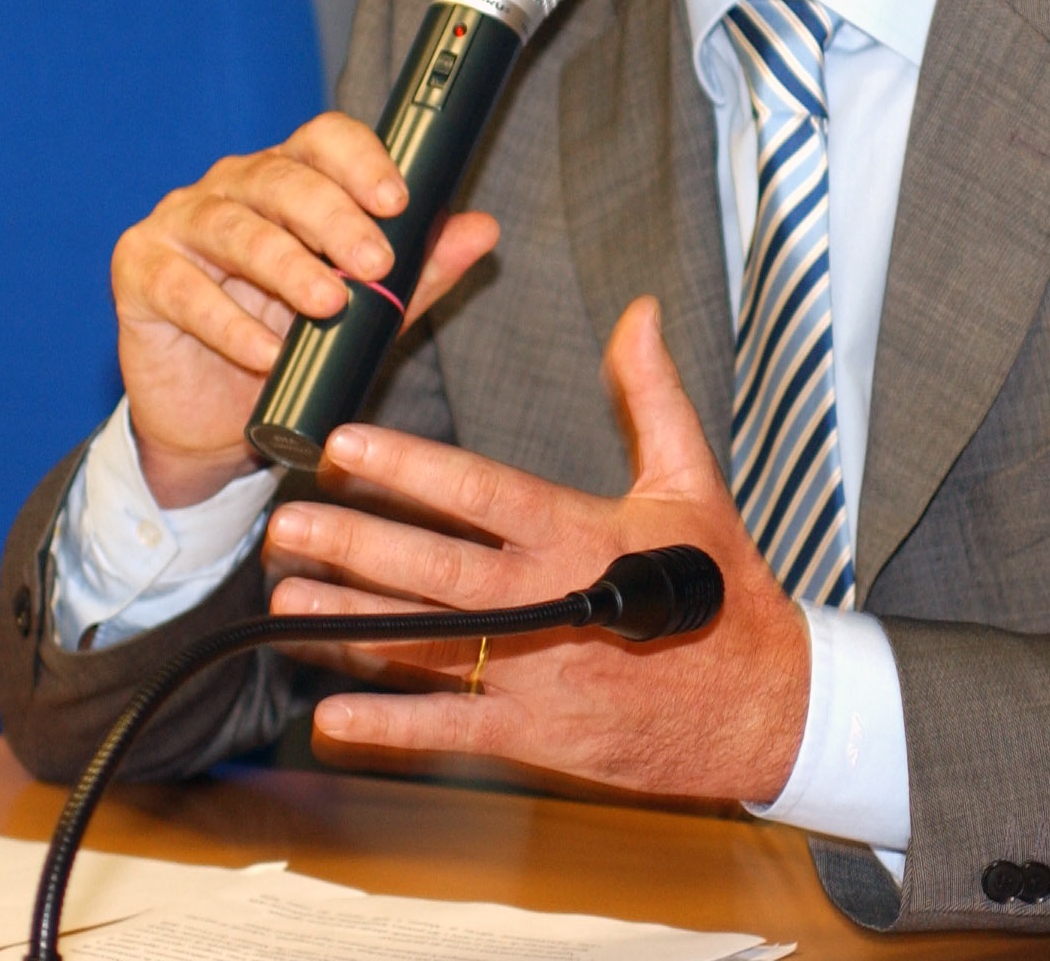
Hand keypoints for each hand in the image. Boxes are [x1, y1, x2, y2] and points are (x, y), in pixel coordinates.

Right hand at [110, 112, 500, 507]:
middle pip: (280, 179)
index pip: (322, 140)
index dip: (360, 160)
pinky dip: (228, 323)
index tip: (399, 200)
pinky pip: (184, 289)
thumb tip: (483, 230)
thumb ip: (419, 272)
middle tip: (374, 260)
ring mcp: (179, 225)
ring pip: (233, 228)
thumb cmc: (291, 345)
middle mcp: (231, 189)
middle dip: (333, 217)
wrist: (216, 421)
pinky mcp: (140, 272)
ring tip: (327, 305)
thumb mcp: (367, 313)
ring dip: (285, 266)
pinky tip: (264, 352)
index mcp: (288, 179)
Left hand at [265, 296, 810, 805]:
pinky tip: (330, 713)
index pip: (482, 491)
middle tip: (286, 522)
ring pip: (427, 646)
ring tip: (286, 597)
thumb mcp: (692, 479)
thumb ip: (652, 394)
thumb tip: (638, 313)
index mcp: (583, 533)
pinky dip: (388, 724)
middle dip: (353, 544)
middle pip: (435, 569)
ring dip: (351, 624)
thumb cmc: (721, 585)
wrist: (763, 705)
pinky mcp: (537, 736)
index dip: (409, 468)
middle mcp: (552, 601)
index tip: (345, 446)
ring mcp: (540, 674)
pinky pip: (450, 729)